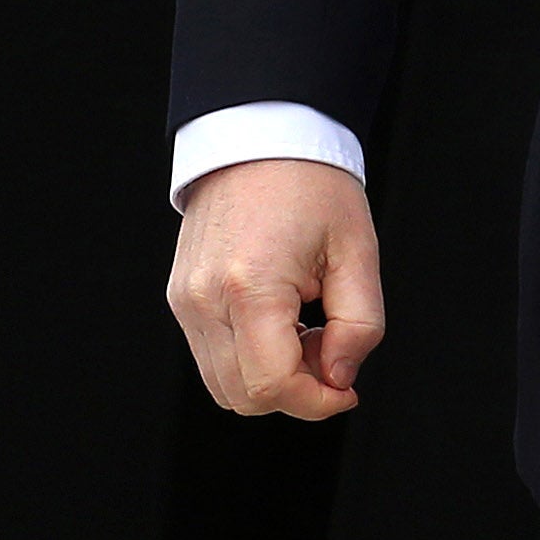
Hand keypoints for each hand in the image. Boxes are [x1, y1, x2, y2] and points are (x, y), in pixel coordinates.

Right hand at [169, 158, 383, 420]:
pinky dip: (248, 357)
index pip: (272, 386)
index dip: (317, 402)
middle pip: (243, 397)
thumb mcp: (358, 250)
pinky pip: (211, 356)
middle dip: (296, 390)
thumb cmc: (312, 184)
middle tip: (330, 346)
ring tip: (305, 328)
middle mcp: (204, 299)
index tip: (347, 388)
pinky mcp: (180, 297)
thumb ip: (358, 324)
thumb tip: (339, 379)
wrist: (262, 136)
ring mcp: (185, 300)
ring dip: (269, 377)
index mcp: (249, 286)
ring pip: (223, 385)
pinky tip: (280, 319)